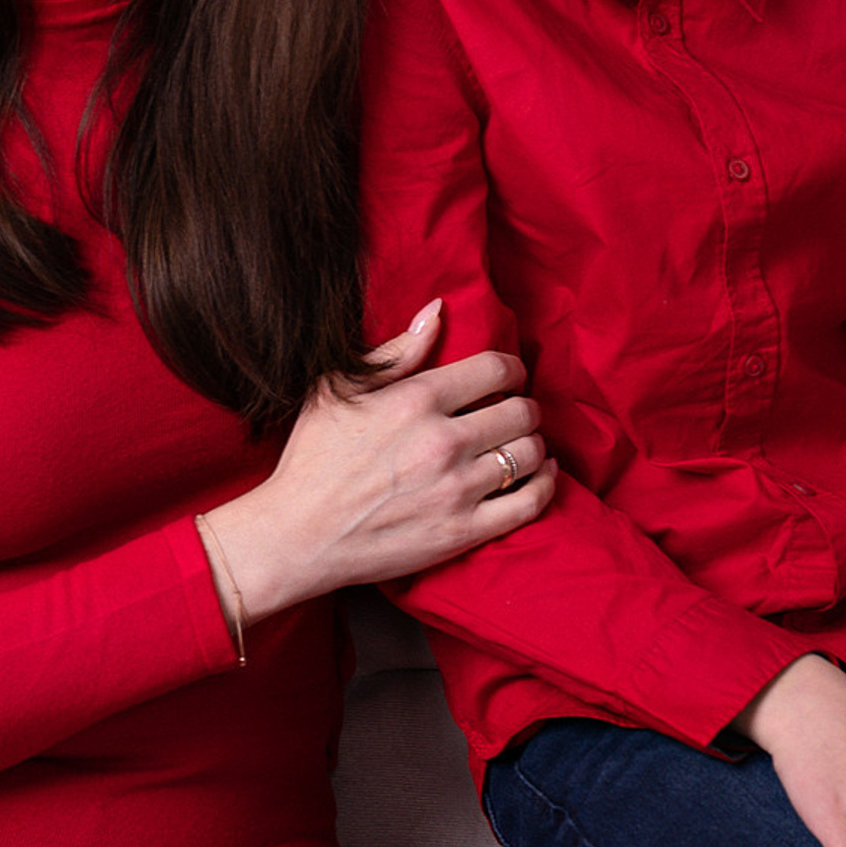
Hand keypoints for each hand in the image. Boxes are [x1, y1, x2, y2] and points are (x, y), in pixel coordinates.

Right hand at [201, 301, 556, 624]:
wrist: (300, 535)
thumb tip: (438, 311)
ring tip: (520, 440)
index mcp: (415, 399)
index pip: (494, 369)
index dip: (512, 367)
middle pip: (521, 410)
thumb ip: (396, 351)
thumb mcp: (339, 389)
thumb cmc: (313, 457)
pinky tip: (540, 472)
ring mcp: (457, 489)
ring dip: (533, 442)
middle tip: (514, 409)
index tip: (509, 375)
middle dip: (524, 404)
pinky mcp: (464, 531)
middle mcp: (444, 441)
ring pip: (529, 453)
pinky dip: (545, 483)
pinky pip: (529, 503)